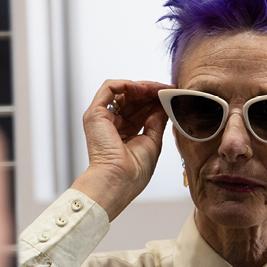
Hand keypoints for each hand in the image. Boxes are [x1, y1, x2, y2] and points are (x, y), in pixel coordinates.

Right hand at [71, 79, 170, 219]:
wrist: (118, 181)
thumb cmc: (133, 172)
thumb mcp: (152, 140)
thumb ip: (157, 119)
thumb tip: (164, 103)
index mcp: (124, 132)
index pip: (139, 109)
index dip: (155, 100)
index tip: (171, 95)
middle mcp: (111, 123)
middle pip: (131, 98)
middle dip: (150, 91)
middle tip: (167, 89)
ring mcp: (102, 117)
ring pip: (122, 91)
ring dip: (141, 87)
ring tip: (157, 89)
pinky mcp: (95, 113)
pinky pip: (109, 88)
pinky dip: (127, 85)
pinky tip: (142, 89)